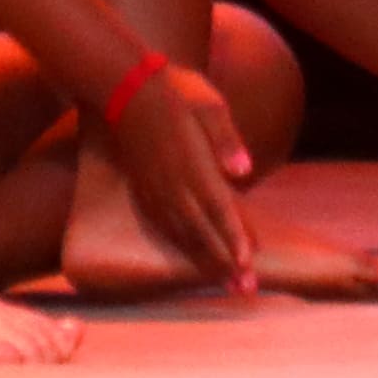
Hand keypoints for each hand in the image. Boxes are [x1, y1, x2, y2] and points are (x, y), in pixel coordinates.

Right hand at [96, 59, 258, 290]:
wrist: (127, 87)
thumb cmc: (177, 91)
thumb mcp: (208, 104)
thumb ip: (226, 140)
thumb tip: (244, 171)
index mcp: (194, 165)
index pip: (220, 209)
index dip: (235, 238)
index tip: (249, 264)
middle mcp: (174, 184)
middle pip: (203, 231)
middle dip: (225, 263)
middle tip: (245, 290)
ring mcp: (157, 189)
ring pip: (183, 233)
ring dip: (205, 260)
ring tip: (225, 283)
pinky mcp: (145, 188)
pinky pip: (165, 224)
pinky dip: (182, 244)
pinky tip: (192, 255)